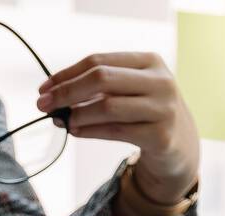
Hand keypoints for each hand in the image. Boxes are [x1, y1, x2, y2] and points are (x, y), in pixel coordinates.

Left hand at [37, 52, 198, 202]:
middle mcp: (160, 81)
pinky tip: (75, 131)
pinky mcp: (161, 136)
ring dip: (77, 114)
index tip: (44, 88)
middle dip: (67, 92)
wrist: (180, 145)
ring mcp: (163, 108)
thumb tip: (53, 95)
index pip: (98, 61)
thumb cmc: (146, 113)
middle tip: (44, 105)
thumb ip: (98, 89)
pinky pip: (116, 131)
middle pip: (102, 79)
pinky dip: (90, 131)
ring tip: (62, 121)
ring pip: (107, 107)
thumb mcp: (129, 91)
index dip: (67, 74)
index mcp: (149, 61)